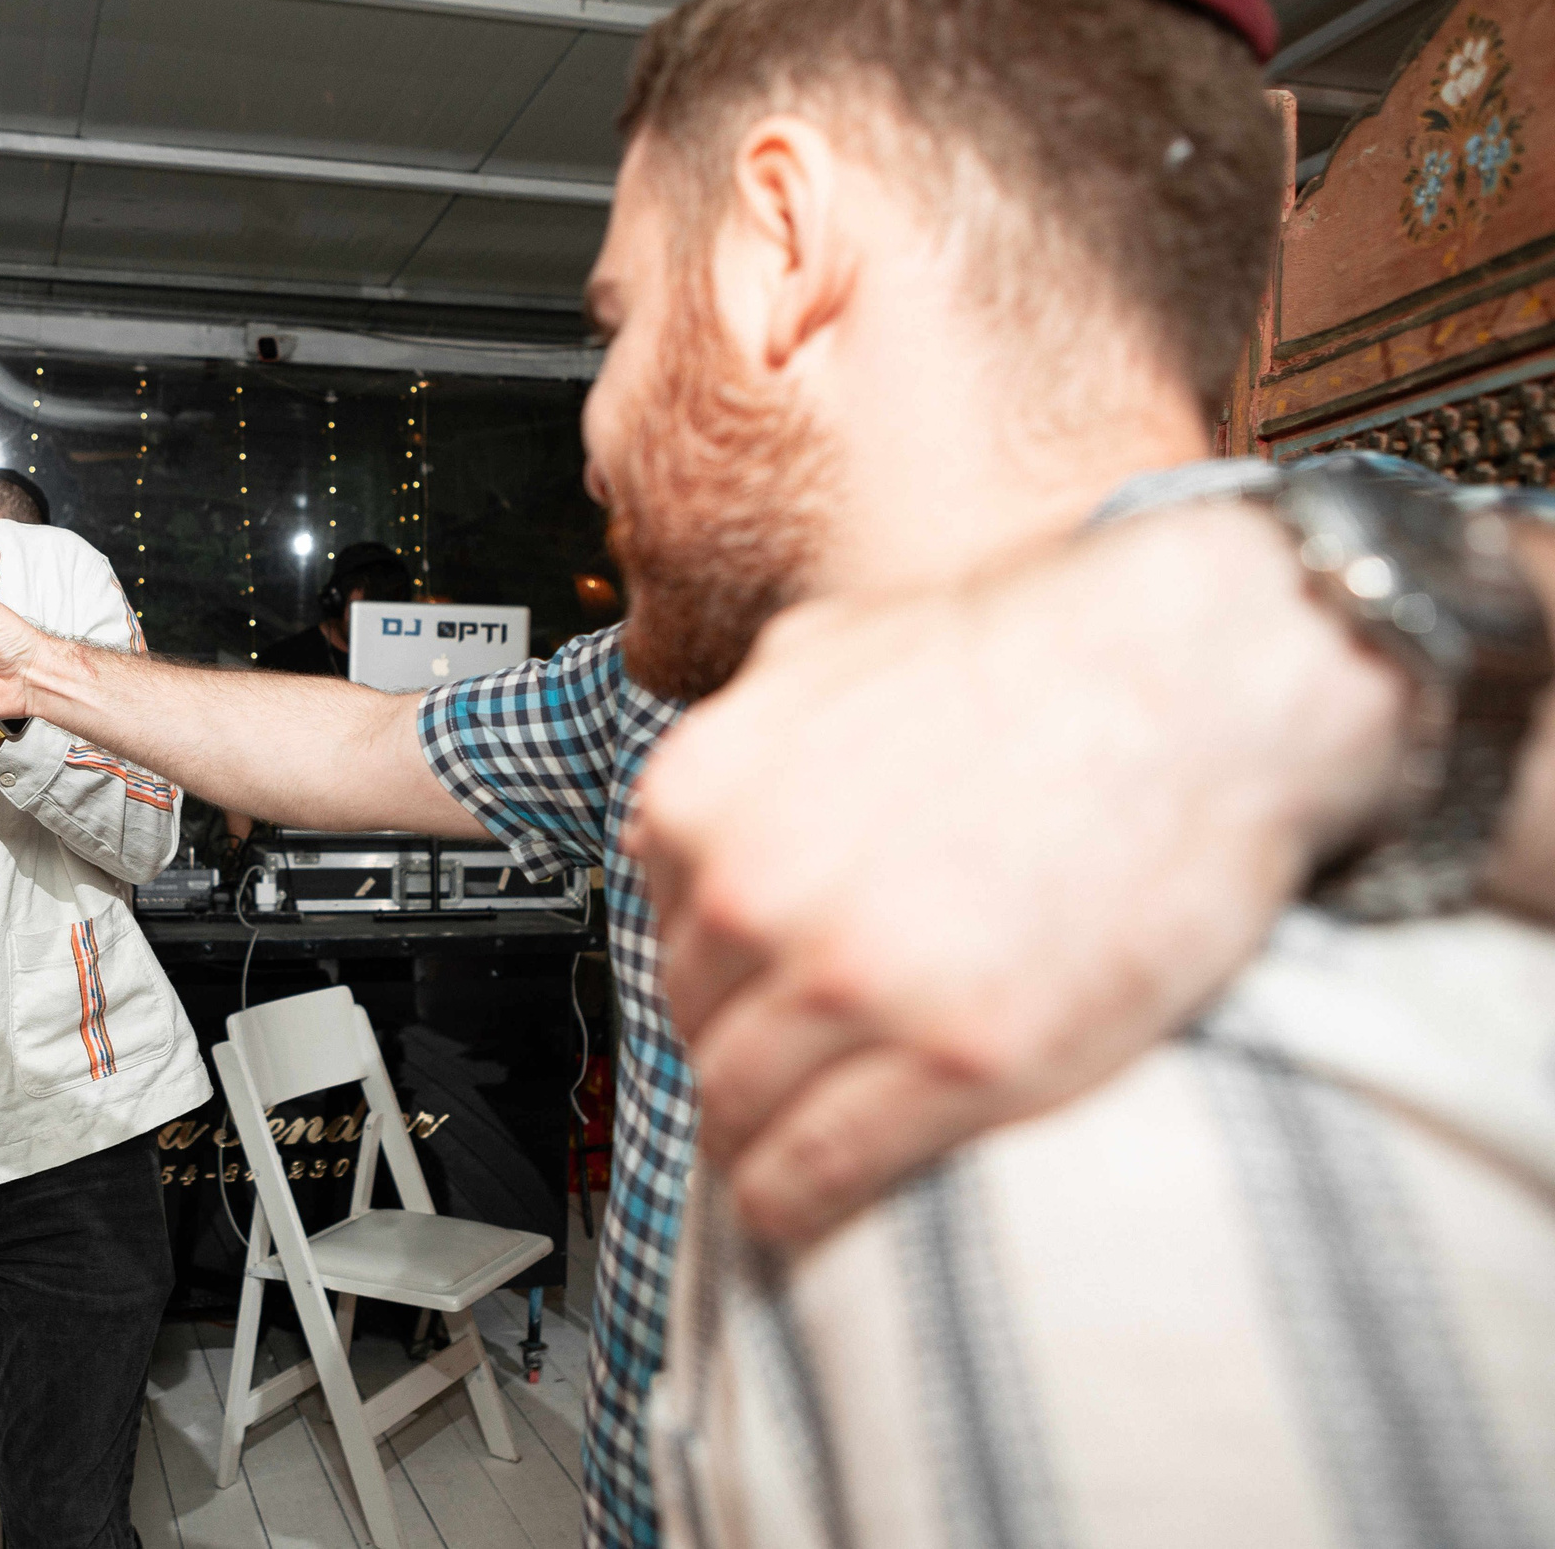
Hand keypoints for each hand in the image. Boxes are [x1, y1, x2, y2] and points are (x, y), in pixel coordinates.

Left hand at [625, 505, 1406, 1246]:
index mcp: (710, 797)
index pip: (664, 927)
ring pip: (737, 1106)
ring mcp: (853, 982)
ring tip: (784, 1152)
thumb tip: (681, 817)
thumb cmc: (1041, 652)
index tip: (743, 998)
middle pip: (691, 1023)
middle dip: (733, 1049)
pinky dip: (790, 1206)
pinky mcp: (961, 1061)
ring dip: (751, 1138)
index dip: (713, 969)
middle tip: (780, 1071)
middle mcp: (758, 891)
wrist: (1199, 674)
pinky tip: (798, 1213)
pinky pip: (815, 1173)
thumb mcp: (834, 649)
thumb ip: (741, 732)